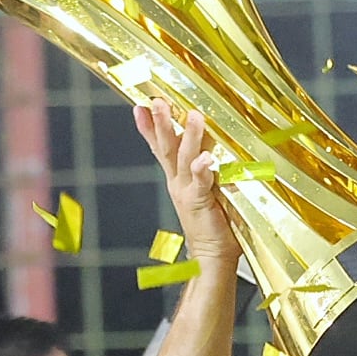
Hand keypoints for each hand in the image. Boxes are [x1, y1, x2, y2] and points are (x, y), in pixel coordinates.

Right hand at [131, 102, 237, 271]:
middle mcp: (178, 182)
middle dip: (161, 123)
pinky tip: (204, 157)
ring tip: (191, 116)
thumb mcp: (206, 190)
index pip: (161, 147)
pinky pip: (201, 182)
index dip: (150, 127)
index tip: (141, 105)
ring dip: (187, 136)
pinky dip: (202, 168)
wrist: (211, 255)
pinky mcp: (200, 202)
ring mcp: (187, 191)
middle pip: (166, 147)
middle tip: (157, 101)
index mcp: (178, 178)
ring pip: (184, 158)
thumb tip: (212, 148)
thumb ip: (205, 171)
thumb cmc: (215, 223)